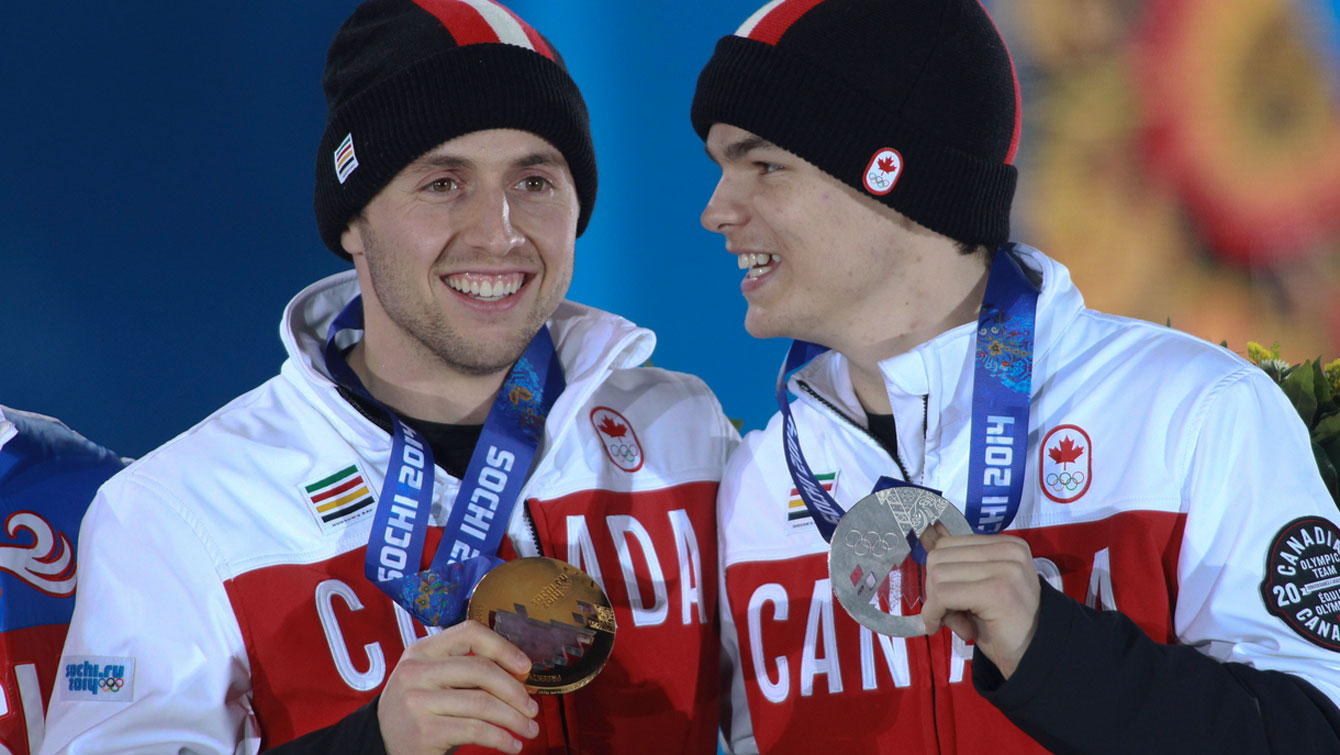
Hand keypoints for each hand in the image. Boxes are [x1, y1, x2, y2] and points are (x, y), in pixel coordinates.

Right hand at [378, 619, 538, 753]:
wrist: (382, 743)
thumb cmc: (420, 709)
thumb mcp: (433, 679)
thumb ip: (467, 671)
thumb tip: (522, 675)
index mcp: (421, 651)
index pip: (469, 633)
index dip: (503, 647)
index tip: (526, 667)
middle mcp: (416, 672)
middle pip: (481, 669)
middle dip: (515, 690)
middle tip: (532, 707)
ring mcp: (417, 702)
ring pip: (482, 703)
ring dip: (514, 718)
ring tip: (529, 729)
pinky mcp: (424, 731)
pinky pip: (476, 730)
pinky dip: (502, 738)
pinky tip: (512, 744)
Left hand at [919, 524, 1040, 678]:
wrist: (1033, 657)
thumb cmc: (1002, 625)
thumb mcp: (978, 586)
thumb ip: (958, 565)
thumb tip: (927, 537)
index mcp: (1006, 544)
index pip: (948, 543)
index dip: (938, 574)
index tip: (945, 599)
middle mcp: (1009, 550)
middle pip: (939, 557)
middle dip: (934, 589)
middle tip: (948, 613)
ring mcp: (1005, 569)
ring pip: (938, 575)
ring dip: (936, 604)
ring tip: (955, 622)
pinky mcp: (997, 591)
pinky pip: (944, 594)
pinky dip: (933, 613)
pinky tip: (939, 626)